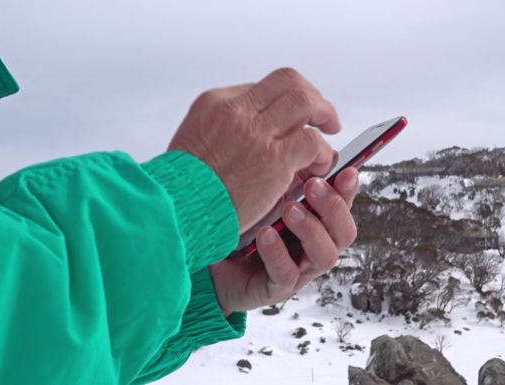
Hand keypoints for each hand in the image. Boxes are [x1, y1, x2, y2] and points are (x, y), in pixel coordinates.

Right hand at [168, 68, 339, 231]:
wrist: (175, 209)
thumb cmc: (183, 186)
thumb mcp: (194, 139)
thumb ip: (224, 129)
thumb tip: (257, 130)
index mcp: (215, 102)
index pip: (263, 86)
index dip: (286, 100)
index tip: (294, 116)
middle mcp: (236, 110)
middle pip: (289, 82)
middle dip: (313, 95)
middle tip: (322, 116)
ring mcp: (256, 133)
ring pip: (305, 102)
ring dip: (324, 115)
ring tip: (328, 134)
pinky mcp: (273, 160)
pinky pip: (311, 141)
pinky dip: (321, 152)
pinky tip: (317, 165)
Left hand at [209, 167, 358, 314]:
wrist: (208, 263)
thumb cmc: (240, 226)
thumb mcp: (266, 196)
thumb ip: (289, 178)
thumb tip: (308, 148)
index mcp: (316, 223)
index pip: (343, 206)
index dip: (349, 190)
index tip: (347, 171)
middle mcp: (313, 247)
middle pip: (344, 233)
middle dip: (333, 207)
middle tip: (313, 186)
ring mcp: (298, 270)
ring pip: (325, 256)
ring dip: (311, 229)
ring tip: (289, 210)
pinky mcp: (276, 288)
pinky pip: (286, 274)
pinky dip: (278, 252)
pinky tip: (265, 235)